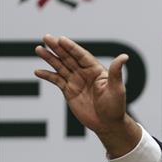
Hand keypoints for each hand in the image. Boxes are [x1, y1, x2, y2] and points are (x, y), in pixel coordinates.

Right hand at [34, 35, 140, 156]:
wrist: (108, 124)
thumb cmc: (116, 107)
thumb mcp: (116, 88)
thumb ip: (116, 72)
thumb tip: (124, 56)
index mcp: (96, 70)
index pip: (82, 56)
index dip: (71, 47)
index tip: (61, 39)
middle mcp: (85, 73)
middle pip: (69, 58)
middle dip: (57, 48)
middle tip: (46, 37)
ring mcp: (76, 81)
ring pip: (60, 66)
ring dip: (50, 58)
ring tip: (38, 49)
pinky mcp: (69, 91)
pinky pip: (56, 81)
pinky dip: (47, 76)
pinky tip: (37, 71)